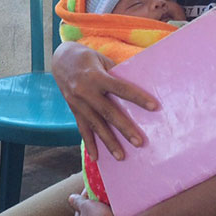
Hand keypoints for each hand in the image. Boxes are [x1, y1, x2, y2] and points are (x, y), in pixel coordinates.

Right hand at [51, 42, 157, 160]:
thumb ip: (116, 74)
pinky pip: (82, 129)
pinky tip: (96, 158)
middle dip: (124, 128)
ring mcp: (78, 103)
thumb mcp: (103, 60)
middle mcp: (85, 91)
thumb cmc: (88, 58)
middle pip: (108, 112)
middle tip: (139, 142)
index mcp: (96, 76)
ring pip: (95, 125)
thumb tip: (139, 86)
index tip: (154, 107)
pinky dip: (89, 144)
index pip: (121, 88)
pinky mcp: (74, 110)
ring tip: (121, 156)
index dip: (137, 97)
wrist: (61, 59)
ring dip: (108, 142)